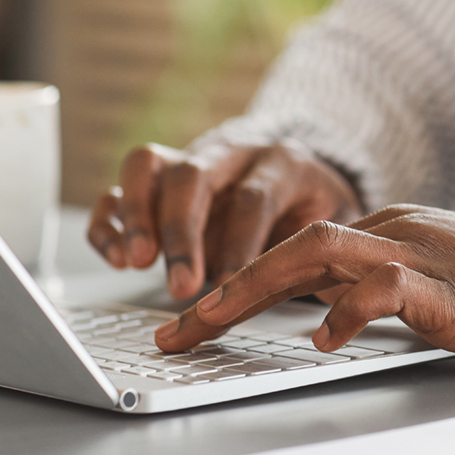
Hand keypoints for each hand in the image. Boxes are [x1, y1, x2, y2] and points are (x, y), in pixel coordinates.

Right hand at [86, 141, 361, 298]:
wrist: (305, 172)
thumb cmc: (321, 209)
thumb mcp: (341, 224)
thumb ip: (333, 253)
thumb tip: (339, 303)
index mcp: (283, 162)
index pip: (252, 197)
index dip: (238, 243)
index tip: (226, 287)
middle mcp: (233, 151)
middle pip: (195, 175)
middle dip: (182, 232)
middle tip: (180, 285)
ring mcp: (193, 158)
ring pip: (150, 166)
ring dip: (137, 216)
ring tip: (134, 263)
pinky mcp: (162, 176)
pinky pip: (123, 185)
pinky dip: (112, 218)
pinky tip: (116, 257)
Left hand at [153, 205, 454, 359]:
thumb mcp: (438, 282)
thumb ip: (386, 288)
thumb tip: (333, 313)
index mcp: (391, 231)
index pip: (299, 247)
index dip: (240, 279)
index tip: (196, 315)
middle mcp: (395, 232)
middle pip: (291, 245)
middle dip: (223, 287)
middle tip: (173, 331)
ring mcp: (422, 254)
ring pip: (320, 252)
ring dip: (254, 288)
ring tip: (206, 323)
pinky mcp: (453, 286)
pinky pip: (388, 288)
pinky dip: (349, 309)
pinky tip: (325, 337)